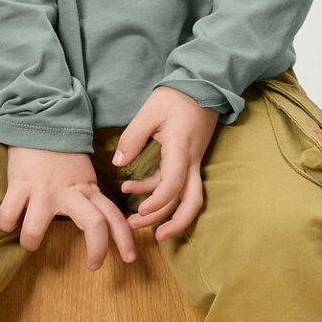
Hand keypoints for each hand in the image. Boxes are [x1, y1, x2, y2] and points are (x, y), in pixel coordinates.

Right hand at [0, 147, 136, 270]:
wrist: (40, 124)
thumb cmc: (61, 155)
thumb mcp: (83, 176)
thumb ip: (88, 199)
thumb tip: (97, 226)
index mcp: (88, 189)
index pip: (114, 215)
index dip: (124, 238)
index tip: (130, 258)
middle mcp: (69, 191)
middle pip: (93, 223)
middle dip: (97, 249)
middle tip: (94, 266)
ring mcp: (43, 189)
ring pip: (36, 227)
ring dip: (31, 241)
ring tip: (30, 244)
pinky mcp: (20, 184)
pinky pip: (9, 213)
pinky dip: (6, 223)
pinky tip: (7, 224)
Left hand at [113, 86, 221, 242]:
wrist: (203, 85)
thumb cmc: (176, 97)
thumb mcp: (149, 113)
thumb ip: (132, 138)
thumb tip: (118, 163)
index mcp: (181, 150)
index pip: (173, 185)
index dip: (157, 202)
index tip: (140, 210)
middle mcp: (191, 162)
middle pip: (192, 202)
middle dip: (173, 223)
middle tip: (152, 236)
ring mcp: (193, 162)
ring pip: (186, 197)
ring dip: (164, 212)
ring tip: (135, 219)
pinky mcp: (188, 159)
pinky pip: (177, 184)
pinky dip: (157, 192)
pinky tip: (132, 189)